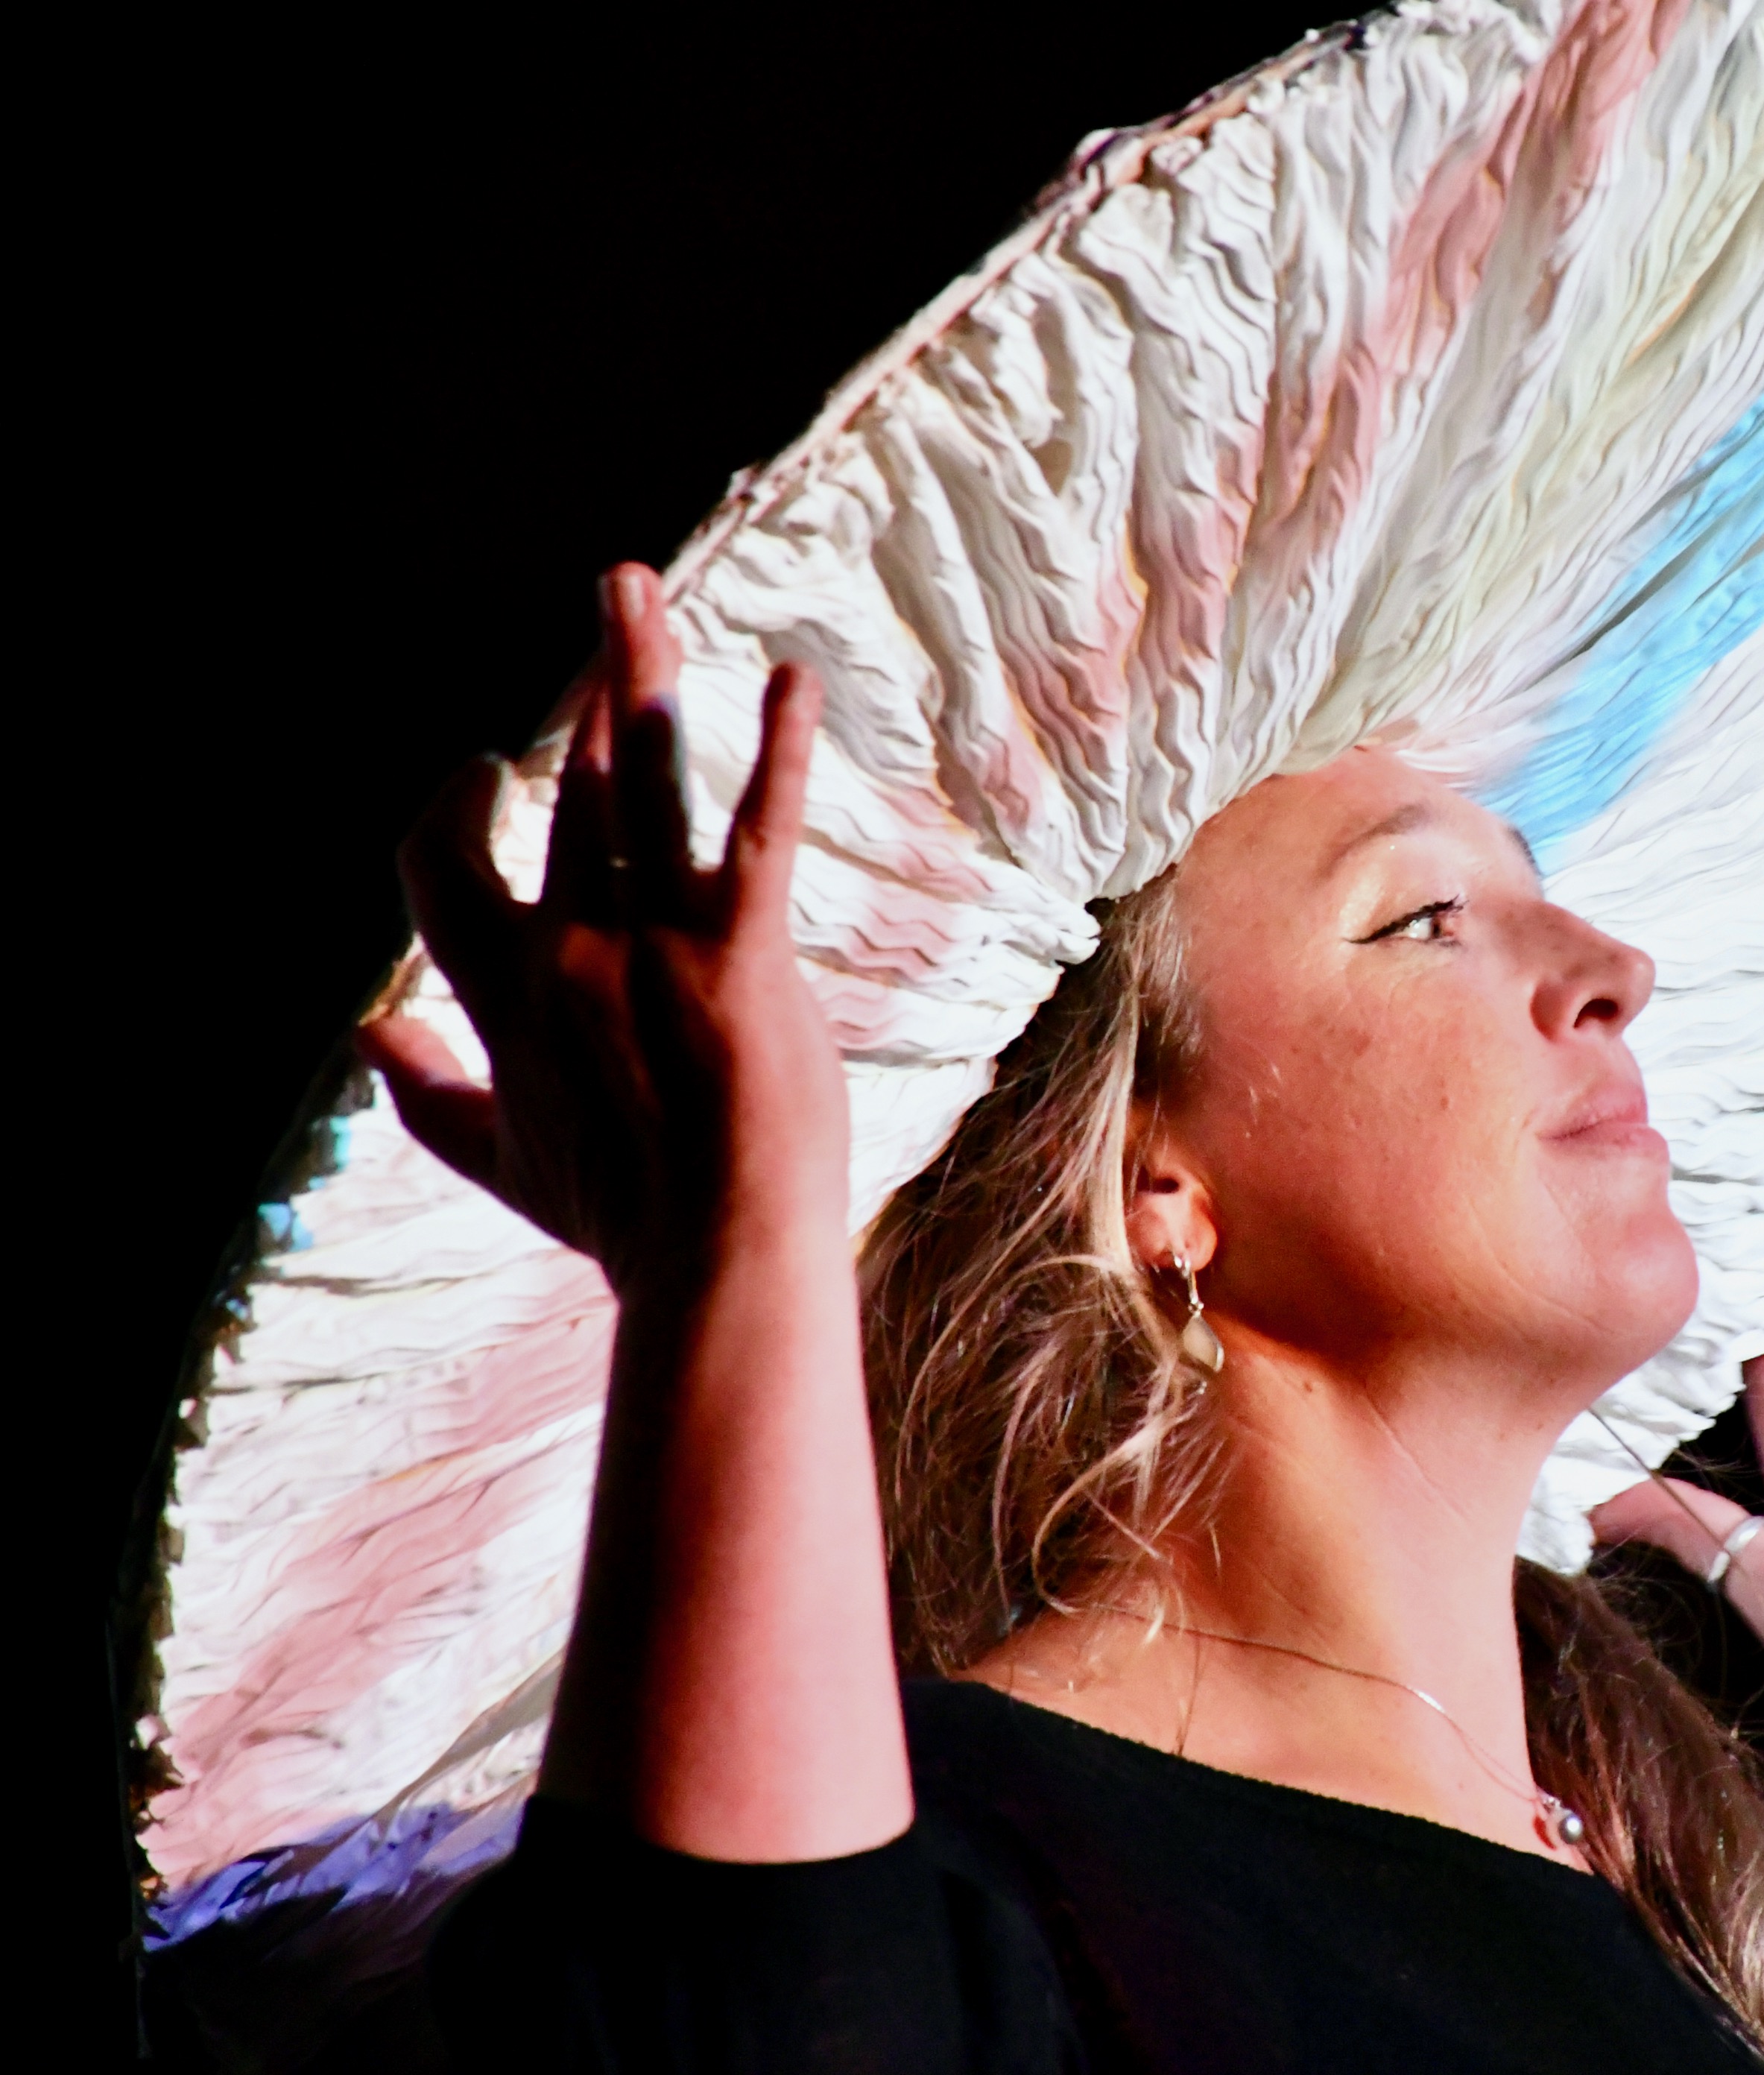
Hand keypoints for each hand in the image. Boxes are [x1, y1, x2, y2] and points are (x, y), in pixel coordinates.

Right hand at [356, 564, 842, 1292]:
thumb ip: (428, 1096)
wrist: (716, 1260)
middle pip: (562, 789)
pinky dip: (777, 748)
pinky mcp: (740, 953)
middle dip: (580, 691)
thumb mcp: (503, 1163)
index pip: (441, 870)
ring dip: (636, 673)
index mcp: (504, 996)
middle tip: (609, 606)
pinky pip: (756, 828)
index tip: (484, 769)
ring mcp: (651, 944)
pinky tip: (796, 682)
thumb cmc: (625, 1221)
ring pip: (637, 779)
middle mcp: (566, 949)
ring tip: (637, 590)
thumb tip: (366, 1031)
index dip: (452, 810)